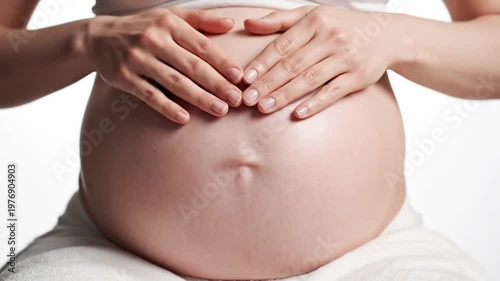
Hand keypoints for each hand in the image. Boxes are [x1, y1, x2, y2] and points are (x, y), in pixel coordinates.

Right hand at [85, 8, 243, 123]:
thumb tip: (231, 23)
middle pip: (192, 66)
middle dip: (217, 84)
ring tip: (220, 110)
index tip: (239, 77)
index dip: (222, 62)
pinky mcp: (125, 78)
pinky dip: (167, 107)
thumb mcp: (169, 17)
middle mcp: (154, 40)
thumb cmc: (143, 27)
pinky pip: (150, 95)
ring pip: (174, 82)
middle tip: (236, 99)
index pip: (201, 46)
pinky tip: (184, 119)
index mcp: (169, 24)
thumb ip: (201, 20)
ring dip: (199, 98)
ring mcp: (138, 60)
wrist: (98, 37)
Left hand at [241, 6, 398, 118]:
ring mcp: (346, 57)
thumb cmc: (341, 25)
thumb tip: (248, 24)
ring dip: (285, 95)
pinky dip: (316, 103)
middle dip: (268, 83)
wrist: (387, 34)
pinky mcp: (359, 76)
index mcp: (315, 21)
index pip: (283, 45)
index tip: (245, 78)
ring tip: (263, 108)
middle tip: (247, 99)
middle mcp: (330, 38)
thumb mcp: (312, 14)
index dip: (262, 62)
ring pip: (310, 79)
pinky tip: (298, 114)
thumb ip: (279, 19)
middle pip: (293, 64)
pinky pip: (333, 92)